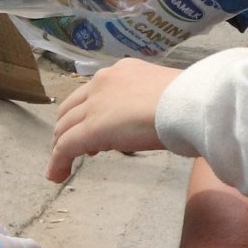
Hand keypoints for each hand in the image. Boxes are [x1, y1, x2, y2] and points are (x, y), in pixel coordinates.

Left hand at [45, 60, 180, 181]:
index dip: (87, 112)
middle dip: (68, 127)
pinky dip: (58, 161)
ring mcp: (95, 105)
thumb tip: (156, 114)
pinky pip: (66, 146)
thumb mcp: (166, 93)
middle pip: (71, 107)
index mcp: (122, 71)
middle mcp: (103, 82)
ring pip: (65, 127)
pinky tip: (56, 175)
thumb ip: (151, 101)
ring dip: (60, 145)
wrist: (190, 103)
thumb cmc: (190, 100)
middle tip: (75, 147)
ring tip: (61, 164)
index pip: (93, 92)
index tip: (92, 130)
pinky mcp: (92, 129)